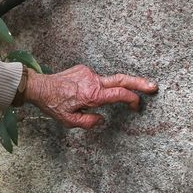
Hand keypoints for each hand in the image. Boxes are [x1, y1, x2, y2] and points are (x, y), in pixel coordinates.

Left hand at [23, 65, 157, 128]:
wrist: (39, 87)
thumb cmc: (53, 105)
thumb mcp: (69, 121)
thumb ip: (89, 123)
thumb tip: (102, 120)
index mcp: (92, 94)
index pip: (119, 95)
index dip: (132, 99)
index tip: (138, 105)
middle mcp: (93, 81)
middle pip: (122, 80)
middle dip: (139, 83)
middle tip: (153, 87)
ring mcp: (88, 73)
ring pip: (107, 81)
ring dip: (110, 90)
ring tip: (88, 101)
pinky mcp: (84, 69)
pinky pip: (95, 79)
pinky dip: (96, 87)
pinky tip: (81, 96)